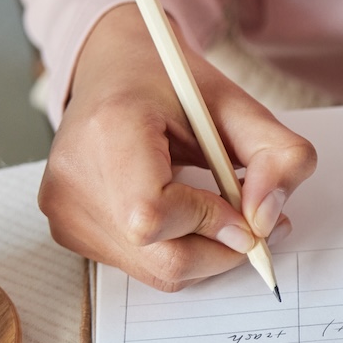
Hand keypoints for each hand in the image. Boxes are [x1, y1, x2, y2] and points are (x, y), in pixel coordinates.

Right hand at [40, 4, 316, 290]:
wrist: (114, 71)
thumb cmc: (171, 87)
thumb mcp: (239, 106)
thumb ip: (278, 157)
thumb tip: (267, 222)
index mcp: (108, 131)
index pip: (152, 214)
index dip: (209, 222)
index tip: (242, 209)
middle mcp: (74, 177)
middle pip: (161, 258)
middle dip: (221, 248)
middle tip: (247, 218)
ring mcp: (64, 210)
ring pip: (157, 271)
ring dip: (202, 250)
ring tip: (211, 205)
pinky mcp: (67, 230)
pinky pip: (139, 266)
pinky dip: (174, 249)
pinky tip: (177, 212)